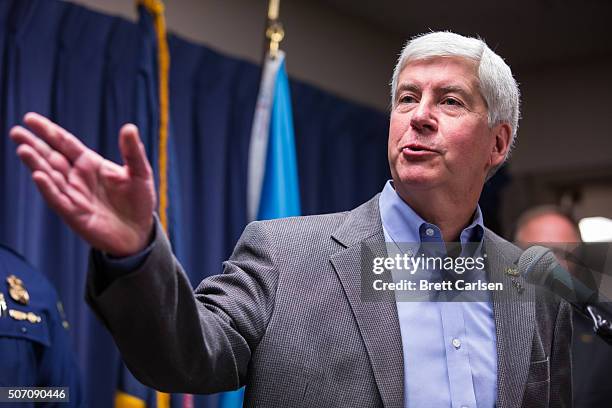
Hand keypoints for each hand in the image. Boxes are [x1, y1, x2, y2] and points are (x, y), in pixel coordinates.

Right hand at [10, 112, 156, 256]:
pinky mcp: (74, 214)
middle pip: (51, 157)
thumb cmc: (139, 201)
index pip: (65, 143)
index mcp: (90, 163)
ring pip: (50, 176)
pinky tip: (39, 175)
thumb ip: (133, 151)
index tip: (30, 119)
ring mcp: (73, 195)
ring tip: (23, 149)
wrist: (139, 232)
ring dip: (36, 163)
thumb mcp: (140, 173)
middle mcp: (77, 177)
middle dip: (34, 144)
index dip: (49, 131)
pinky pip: (58, 199)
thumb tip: (130, 127)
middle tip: (16, 131)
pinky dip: (48, 188)